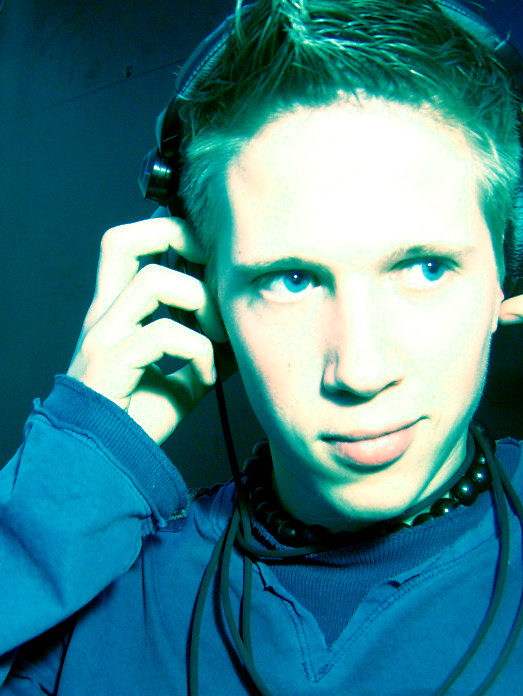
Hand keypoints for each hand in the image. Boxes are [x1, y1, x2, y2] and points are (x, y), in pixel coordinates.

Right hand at [67, 217, 227, 443]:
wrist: (103, 463)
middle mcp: (104, 316)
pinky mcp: (110, 362)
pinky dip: (200, 352)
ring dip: (201, 302)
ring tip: (218, 336)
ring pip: (154, 281)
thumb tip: (245, 334)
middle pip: (120, 240)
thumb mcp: (184, 378)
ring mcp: (104, 336)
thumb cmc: (138, 420)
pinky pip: (165, 334)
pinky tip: (208, 379)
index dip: (164, 232)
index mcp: (116, 313)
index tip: (205, 251)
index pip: (125, 247)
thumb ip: (208, 352)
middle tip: (210, 270)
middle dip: (174, 238)